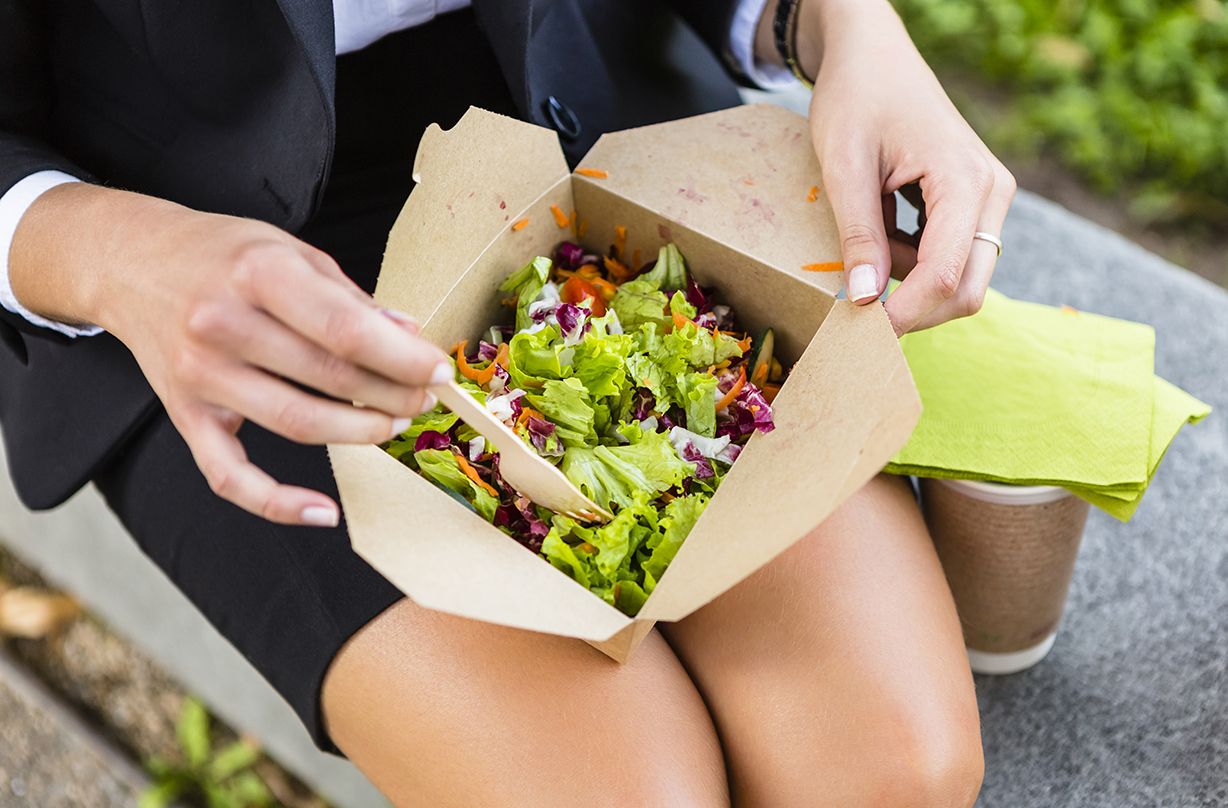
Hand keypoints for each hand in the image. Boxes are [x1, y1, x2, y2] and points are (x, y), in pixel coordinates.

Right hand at [10, 185, 448, 525]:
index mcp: (259, 274)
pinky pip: (230, 476)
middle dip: (393, 395)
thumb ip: (351, 298)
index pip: (346, 330)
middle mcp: (222, 325)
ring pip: (298, 425)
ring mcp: (201, 376)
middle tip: (423, 397)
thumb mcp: (292, 251)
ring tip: (392, 423)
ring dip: (359, 432)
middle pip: (329, 378)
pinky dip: (278, 502)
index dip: (403, 358)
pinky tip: (324, 511)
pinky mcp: (186, 415)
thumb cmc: (223, 253)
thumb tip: (409, 336)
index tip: (438, 371)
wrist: (131, 262)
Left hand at [764, 0, 1015, 334]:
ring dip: (908, 282)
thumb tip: (864, 302)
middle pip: (966, 290)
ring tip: (864, 243)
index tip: (859, 335)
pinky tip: (881, 232)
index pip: (945, 275)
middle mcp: (992, 194)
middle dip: (914, 312)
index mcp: (967, 182)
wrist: (874, 55)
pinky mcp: (973, 204)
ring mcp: (987, 199)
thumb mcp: (844, 166)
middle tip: (858, 316)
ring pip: (959, 278)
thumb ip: (857, 236)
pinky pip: (950, 256)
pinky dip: (912, 263)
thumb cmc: (857, 98)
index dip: (903, 314)